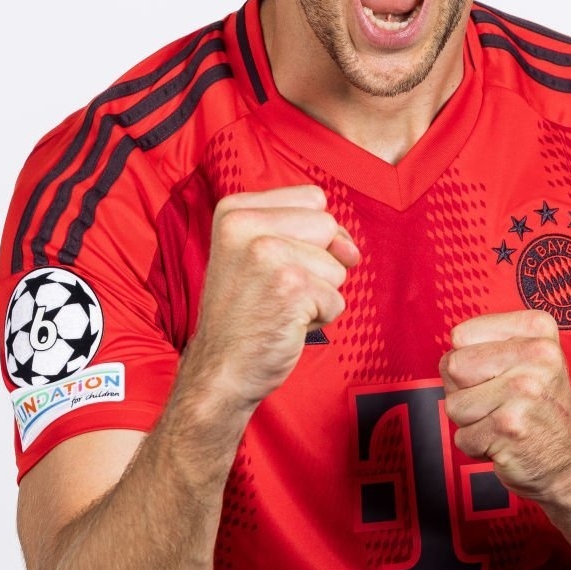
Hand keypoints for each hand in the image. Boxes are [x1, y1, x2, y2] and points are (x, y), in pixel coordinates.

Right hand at [188, 186, 360, 409]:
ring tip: (279, 307)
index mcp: (235, 210)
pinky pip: (337, 300)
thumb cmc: (244, 316)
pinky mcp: (291, 288)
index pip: (312, 199)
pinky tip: (284, 324)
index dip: (312, 236)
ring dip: (318, 295)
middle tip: (276, 289)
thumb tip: (351, 248)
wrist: (220, 369)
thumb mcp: (259, 255)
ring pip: (336, 265)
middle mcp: (246, 226)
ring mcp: (268, 255)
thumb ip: (307, 233)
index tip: (278, 263)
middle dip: (317, 264)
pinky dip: (319, 320)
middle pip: (327, 226)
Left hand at [439, 309, 570, 505]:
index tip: (497, 374)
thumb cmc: (538, 407)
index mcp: (538, 329)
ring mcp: (524, 392)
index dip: (468, 360)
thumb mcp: (528, 358)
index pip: (462, 335)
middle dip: (463, 391)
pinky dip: (476, 446)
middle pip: (453, 366)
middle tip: (496, 402)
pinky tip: (503, 441)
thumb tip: (448, 357)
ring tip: (500, 421)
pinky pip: (462, 437)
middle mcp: (538, 355)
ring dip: (469, 421)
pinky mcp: (510, 427)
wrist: (568, 460)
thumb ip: (486, 343)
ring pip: (454, 404)